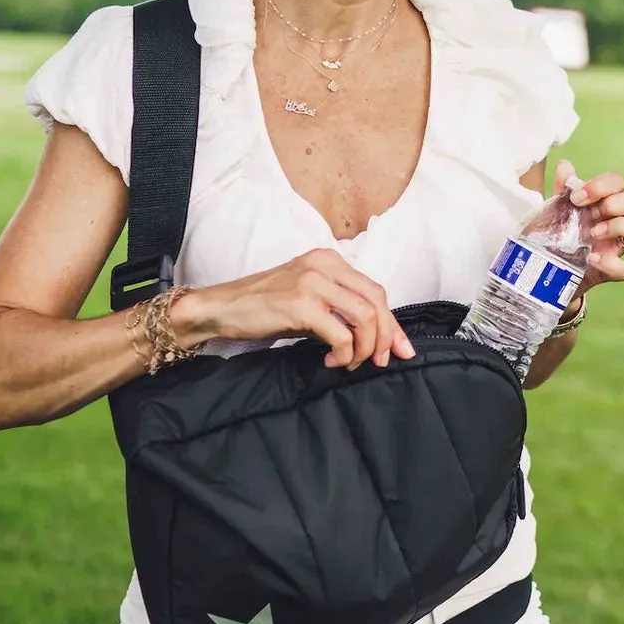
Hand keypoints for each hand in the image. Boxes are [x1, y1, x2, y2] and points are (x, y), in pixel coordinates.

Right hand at [173, 248, 414, 369]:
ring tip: (350, 363)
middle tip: (380, 361)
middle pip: (377, 301)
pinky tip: (330, 360)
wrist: (221, 308)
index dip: (393, 324)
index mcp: (329, 260)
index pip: (375, 291)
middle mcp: (324, 265)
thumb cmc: (264, 308)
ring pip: (365, 317)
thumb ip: (340, 310)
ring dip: (366, 348)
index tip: (402, 349)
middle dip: (386, 337)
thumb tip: (376, 338)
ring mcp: (313, 282)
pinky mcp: (301, 304)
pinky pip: (342, 334)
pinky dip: (344, 353)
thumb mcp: (308, 300)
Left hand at [560, 160, 623, 296]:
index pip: (619, 182)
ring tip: (594, 234)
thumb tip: (565, 165)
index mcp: (606, 201)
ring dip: (623, 226)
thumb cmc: (555, 233)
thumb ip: (562, 189)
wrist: (545, 268)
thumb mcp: (555, 209)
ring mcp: (618, 245)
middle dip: (617, 202)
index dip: (602, 185)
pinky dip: (612, 264)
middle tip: (592, 214)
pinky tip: (591, 259)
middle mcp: (619, 219)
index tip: (576, 198)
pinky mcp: (612, 271)